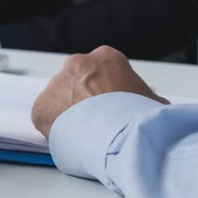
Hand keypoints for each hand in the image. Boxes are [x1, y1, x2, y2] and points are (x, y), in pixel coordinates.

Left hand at [30, 46, 166, 137]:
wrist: (121, 136)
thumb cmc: (139, 118)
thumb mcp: (153, 102)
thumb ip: (147, 99)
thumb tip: (154, 107)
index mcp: (106, 58)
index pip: (103, 71)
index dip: (109, 91)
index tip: (113, 106)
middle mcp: (77, 64)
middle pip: (79, 82)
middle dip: (87, 99)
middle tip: (99, 121)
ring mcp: (57, 83)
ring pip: (62, 98)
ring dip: (71, 112)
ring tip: (88, 134)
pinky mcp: (42, 105)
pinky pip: (47, 116)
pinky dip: (56, 127)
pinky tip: (73, 138)